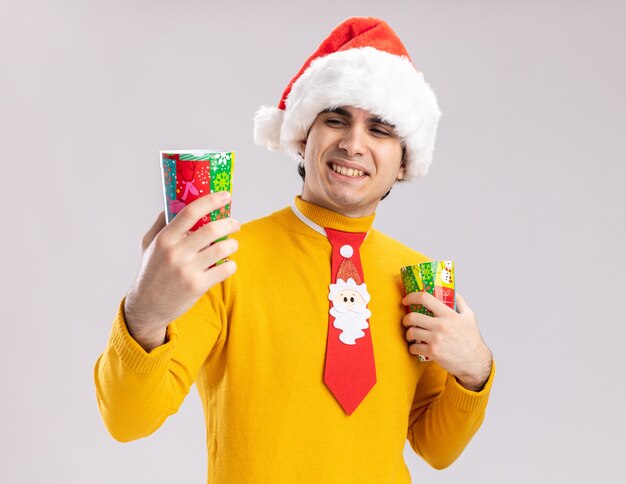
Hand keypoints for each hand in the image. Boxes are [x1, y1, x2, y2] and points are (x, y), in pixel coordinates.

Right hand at [124, 191, 239, 351]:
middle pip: (211, 230)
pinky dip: (231, 264)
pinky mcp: (197, 286)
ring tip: (232, 244)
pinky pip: (225, 269)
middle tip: (235, 223)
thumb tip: (175, 203)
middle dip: (229, 223)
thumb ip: (162, 223)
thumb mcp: (149, 244)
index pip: (190, 212)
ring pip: (222, 249)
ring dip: (232, 244)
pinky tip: (228, 263)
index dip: (211, 201)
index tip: (225, 196)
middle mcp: (175, 253)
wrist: (148, 306)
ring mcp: (187, 271)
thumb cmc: (151, 272)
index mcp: (164, 239)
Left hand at [402, 292, 491, 391]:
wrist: (475, 361)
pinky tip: (416, 347)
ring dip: (408, 334)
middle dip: (406, 319)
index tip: (406, 300)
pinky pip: (414, 348)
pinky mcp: (433, 352)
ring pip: (411, 332)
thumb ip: (460, 302)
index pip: (425, 298)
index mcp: (449, 315)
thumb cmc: (472, 338)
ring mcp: (436, 340)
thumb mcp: (469, 316)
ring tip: (411, 335)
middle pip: (412, 317)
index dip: (412, 297)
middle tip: (407, 321)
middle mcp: (441, 326)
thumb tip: (452, 291)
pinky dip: (412, 348)